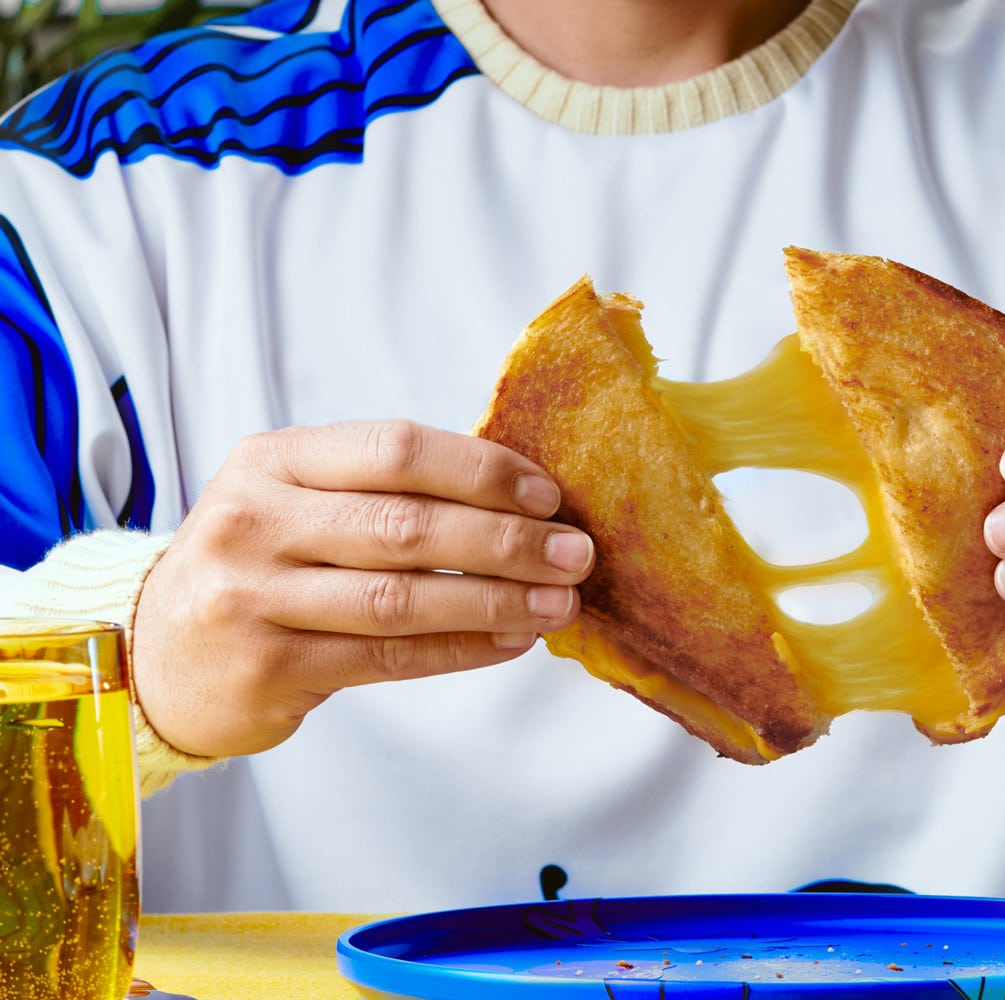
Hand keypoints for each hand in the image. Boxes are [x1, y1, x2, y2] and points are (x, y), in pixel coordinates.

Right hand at [132, 420, 594, 757]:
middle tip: (576, 553)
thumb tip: (519, 495)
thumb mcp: (295, 500)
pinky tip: (511, 640)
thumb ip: (382, 489)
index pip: (396, 451)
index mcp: (272, 460)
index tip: (547, 495)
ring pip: (403, 598)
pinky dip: (461, 649)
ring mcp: (253, 597)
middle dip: (507, 541)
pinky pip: (389, 656)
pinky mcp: (269, 666)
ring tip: (559, 603)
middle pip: (407, 526)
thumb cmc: (258, 564)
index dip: (482, 471)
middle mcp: (254, 521)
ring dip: (496, 600)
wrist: (157, 654)